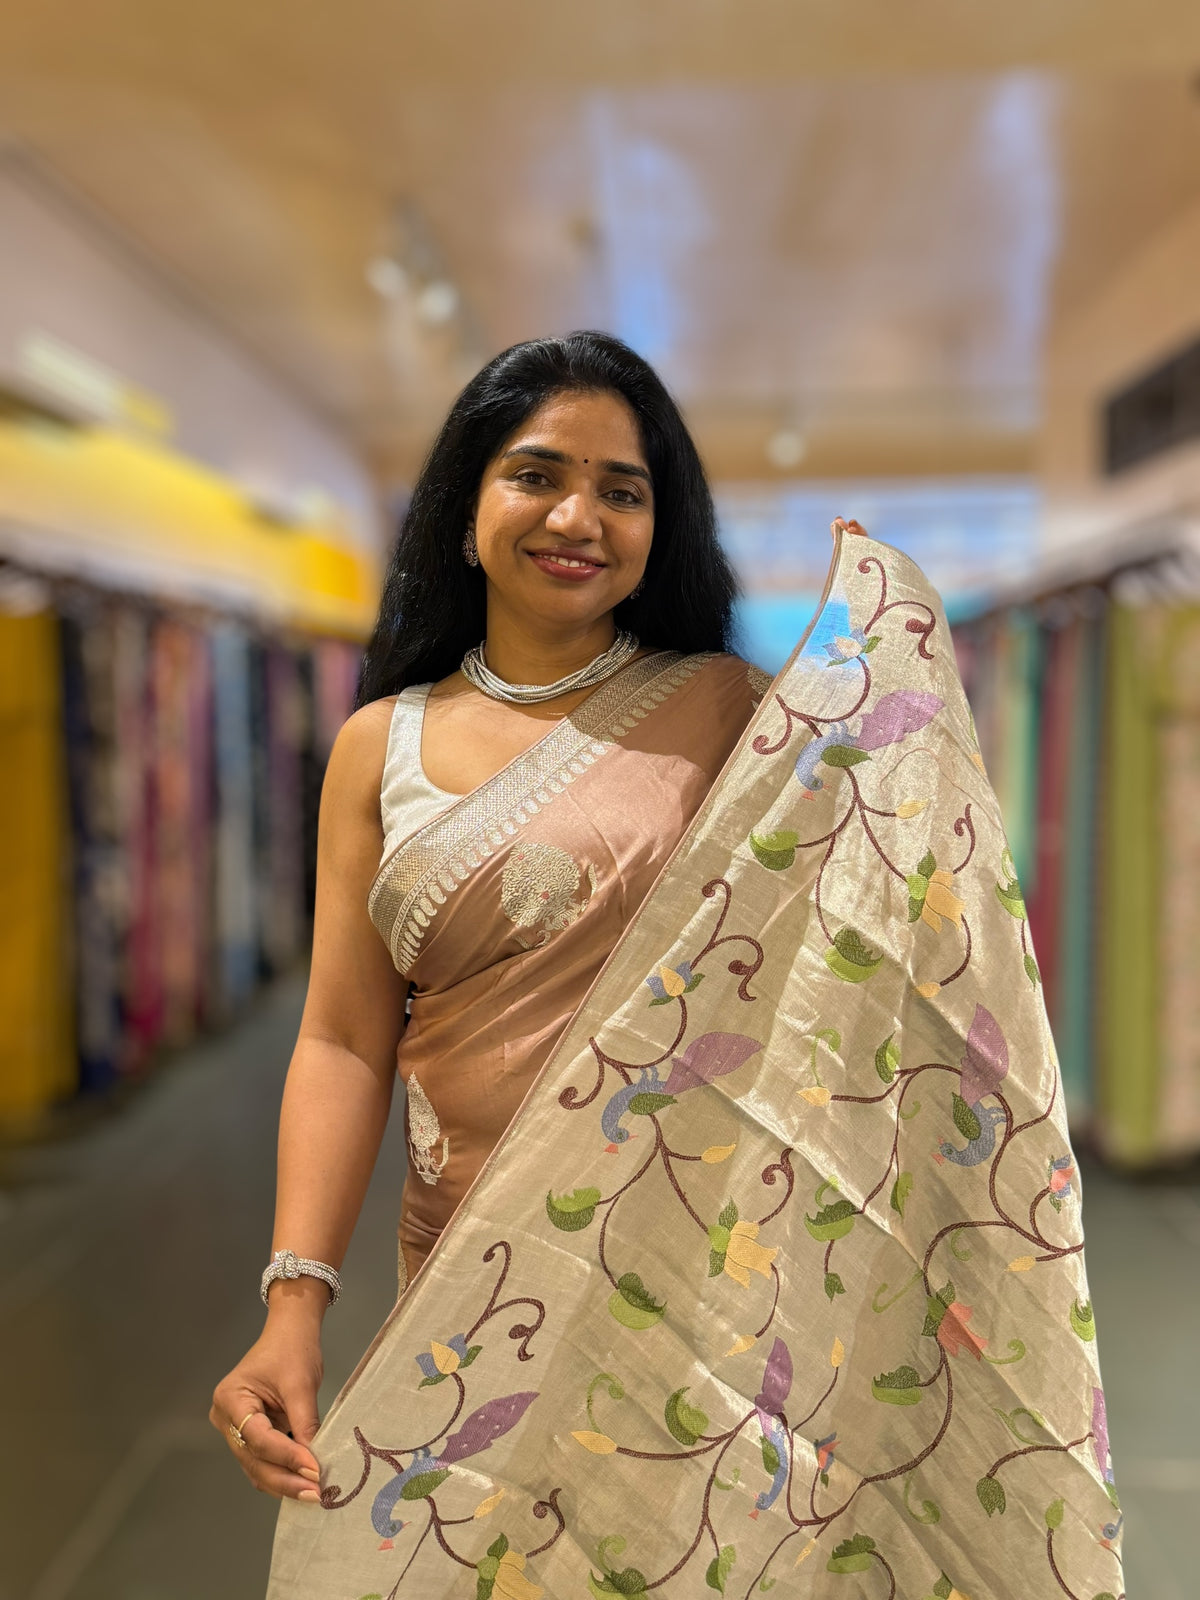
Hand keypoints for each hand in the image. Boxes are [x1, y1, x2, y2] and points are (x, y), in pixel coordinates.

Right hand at [210, 1313, 324, 1501]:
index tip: (314, 1469)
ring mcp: (235, 1430)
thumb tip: (315, 1464)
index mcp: (231, 1399)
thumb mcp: (301, 1384)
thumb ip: (305, 1423)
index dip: (286, 1456)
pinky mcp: (250, 1435)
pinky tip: (303, 1483)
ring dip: (285, 1481)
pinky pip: (263, 1461)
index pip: (258, 1438)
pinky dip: (283, 1472)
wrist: (291, 1332)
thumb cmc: (292, 1350)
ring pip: (257, 1466)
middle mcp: (225, 1419)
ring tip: (312, 1493)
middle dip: (285, 1478)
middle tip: (315, 1493)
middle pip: (254, 1459)